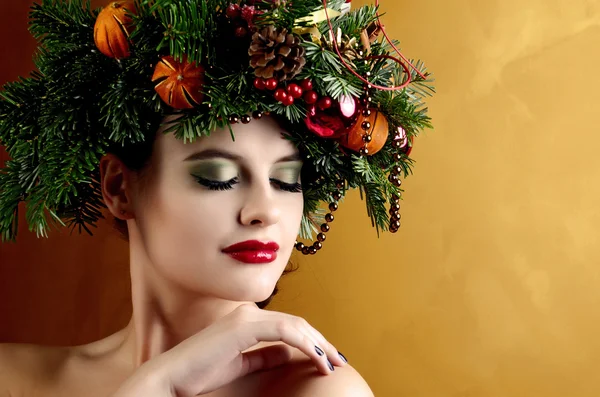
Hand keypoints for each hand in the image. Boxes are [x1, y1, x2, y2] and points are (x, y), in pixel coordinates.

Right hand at [112, 303, 346, 396]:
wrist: (171, 377)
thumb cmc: (199, 372)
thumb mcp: (239, 364)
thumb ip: (262, 356)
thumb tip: (286, 354)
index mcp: (246, 319)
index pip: (288, 325)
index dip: (311, 339)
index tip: (327, 357)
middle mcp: (248, 313)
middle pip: (296, 323)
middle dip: (321, 341)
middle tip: (339, 360)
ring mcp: (246, 317)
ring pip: (294, 325)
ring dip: (318, 344)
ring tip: (332, 363)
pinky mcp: (244, 326)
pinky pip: (285, 332)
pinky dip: (305, 345)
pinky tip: (317, 359)